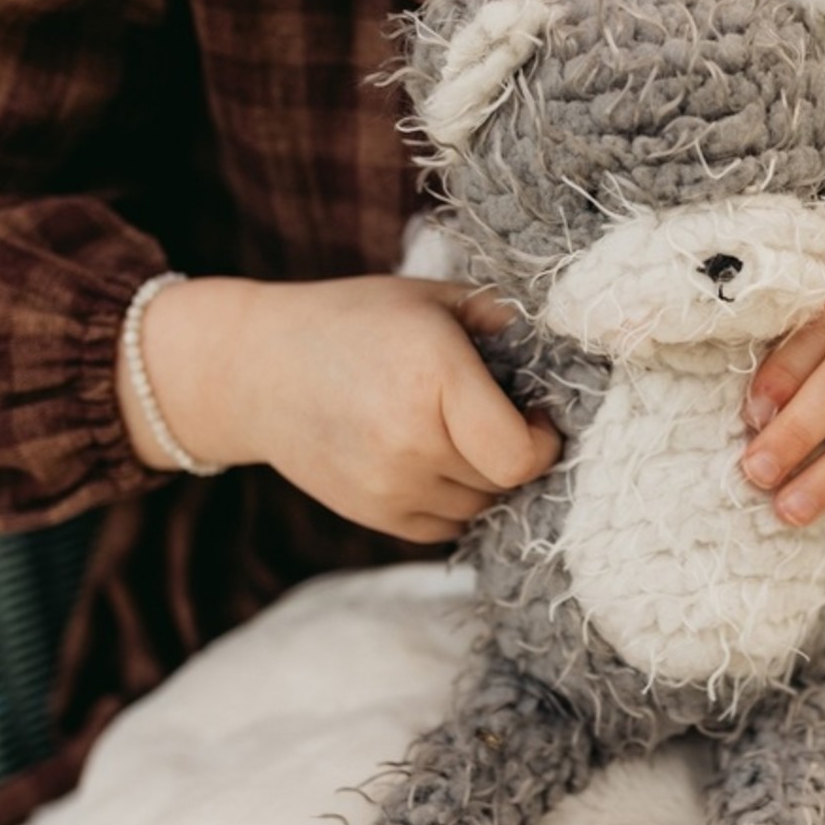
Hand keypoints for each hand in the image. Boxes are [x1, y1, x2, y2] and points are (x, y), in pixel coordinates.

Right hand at [123, 274, 560, 542]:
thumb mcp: (431, 298)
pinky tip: (427, 455)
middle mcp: (409, 442)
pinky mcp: (375, 518)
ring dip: (484, 477)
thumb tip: (569, 348)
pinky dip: (453, 498)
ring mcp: (388, 488)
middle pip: (506, 480)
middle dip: (513, 450)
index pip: (521, 454)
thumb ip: (503, 320)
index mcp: (431, 377)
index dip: (543, 439)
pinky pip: (448, 526)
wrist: (255, 370)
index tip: (533, 412)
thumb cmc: (353, 321)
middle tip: (492, 412)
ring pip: (482, 507)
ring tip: (453, 430)